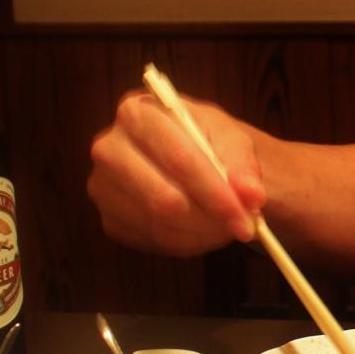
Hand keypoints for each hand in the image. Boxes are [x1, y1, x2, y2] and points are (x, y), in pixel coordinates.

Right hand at [87, 90, 265, 254]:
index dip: (216, 190)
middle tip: (244, 227)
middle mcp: (109, 148)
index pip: (178, 158)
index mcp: (137, 112)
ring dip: (203, 231)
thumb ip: (243, 164)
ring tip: (228, 224)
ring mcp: (103, 186)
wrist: (188, 154)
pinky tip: (205, 229)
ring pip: (160, 224)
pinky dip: (188, 242)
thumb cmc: (207, 141)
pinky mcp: (109, 219)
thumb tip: (251, 196)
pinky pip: (153, 241)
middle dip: (211, 216)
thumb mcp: (231, 139)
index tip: (248, 211)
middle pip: (163, 197)